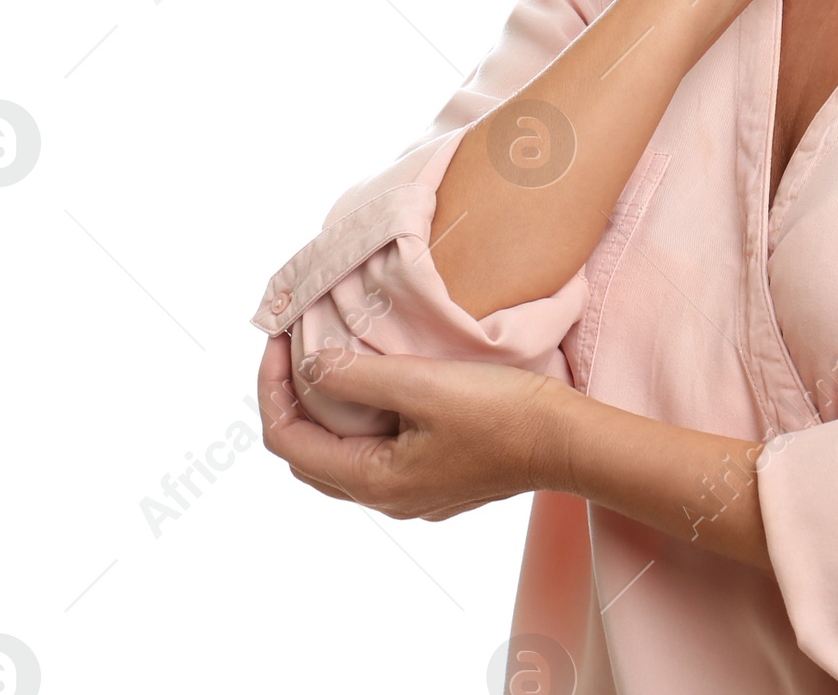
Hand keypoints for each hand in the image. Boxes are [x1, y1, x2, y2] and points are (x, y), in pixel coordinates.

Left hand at [256, 333, 568, 520]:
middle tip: (292, 348)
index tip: (278, 339)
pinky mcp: (436, 480)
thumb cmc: (502, 413)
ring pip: (342, 456)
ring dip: (324, 413)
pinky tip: (378, 387)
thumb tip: (307, 365)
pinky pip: (376, 455)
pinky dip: (358, 421)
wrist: (565, 442)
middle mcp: (385, 498)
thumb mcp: (424, 384)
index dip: (272, 388)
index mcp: (372, 480)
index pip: (288, 440)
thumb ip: (359, 376)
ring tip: (327, 362)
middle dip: (290, 400)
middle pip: (308, 454)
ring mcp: (412, 493)